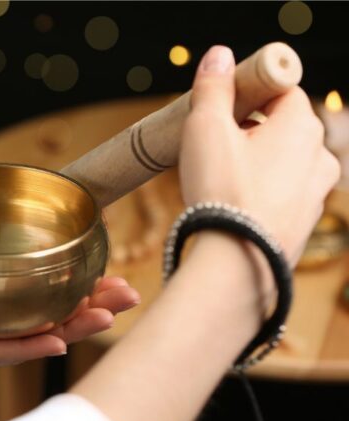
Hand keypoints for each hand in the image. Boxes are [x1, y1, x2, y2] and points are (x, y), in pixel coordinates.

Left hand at [0, 231, 139, 368]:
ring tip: (108, 315)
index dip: (74, 291)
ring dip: (69, 328)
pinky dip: (23, 348)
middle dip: (86, 310)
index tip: (111, 274)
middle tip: (127, 296)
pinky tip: (57, 340)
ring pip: (23, 341)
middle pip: (40, 325)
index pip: (33, 302)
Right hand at [180, 45, 339, 264]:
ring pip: (283, 162)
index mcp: (301, 124)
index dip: (247, 95)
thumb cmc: (222, 191)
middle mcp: (319, 154)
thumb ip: (212, 88)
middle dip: (249, 131)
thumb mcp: (205, 129)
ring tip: (220, 180)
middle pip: (282, 126)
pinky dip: (261, 192)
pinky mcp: (304, 221)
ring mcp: (316, 191)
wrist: (237, 261)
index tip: (220, 109)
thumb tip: (218, 55)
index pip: (280, 90)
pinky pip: (282, 193)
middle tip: (213, 148)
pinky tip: (234, 205)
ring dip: (256, 163)